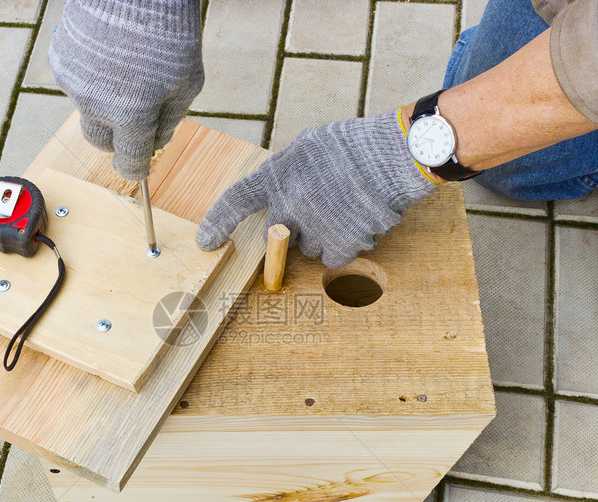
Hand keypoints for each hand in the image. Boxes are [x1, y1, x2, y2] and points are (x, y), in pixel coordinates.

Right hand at [48, 0, 203, 179]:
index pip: (129, 162)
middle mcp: (96, 105)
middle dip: (116, 134)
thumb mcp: (187, 81)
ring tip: (124, 67)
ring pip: (87, 108)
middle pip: (100, 141)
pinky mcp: (60, 60)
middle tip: (134, 112)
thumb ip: (170, 121)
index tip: (138, 165)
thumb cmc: (168, 29)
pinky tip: (107, 52)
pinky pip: (75, 81)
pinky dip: (89, 74)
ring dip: (103, 99)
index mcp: (132, 115)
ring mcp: (73, 82)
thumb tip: (157, 145)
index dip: (136, 167)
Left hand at [196, 109, 437, 268]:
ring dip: (322, 236)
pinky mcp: (337, 244)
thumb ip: (287, 172)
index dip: (217, 222)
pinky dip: (343, 246)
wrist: (392, 156)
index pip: (237, 200)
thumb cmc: (353, 146)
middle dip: (294, 227)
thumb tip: (279, 194)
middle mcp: (288, 204)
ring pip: (307, 247)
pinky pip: (331, 258)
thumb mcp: (307, 147)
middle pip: (277, 234)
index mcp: (277, 175)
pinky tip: (357, 223)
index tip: (205, 242)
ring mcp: (312, 227)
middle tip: (321, 207)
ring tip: (346, 208)